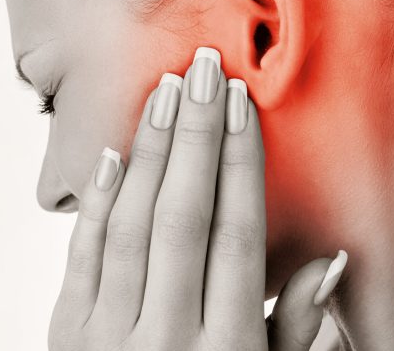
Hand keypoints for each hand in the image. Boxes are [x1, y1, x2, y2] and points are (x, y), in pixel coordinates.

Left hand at [48, 47, 346, 350]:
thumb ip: (295, 333)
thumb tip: (328, 263)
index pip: (236, 234)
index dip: (240, 163)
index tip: (242, 105)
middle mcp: (168, 338)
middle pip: (184, 214)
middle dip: (196, 134)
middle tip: (205, 69)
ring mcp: (108, 336)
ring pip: (132, 224)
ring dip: (148, 151)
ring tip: (165, 91)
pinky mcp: (65, 337)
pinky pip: (82, 256)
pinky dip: (97, 202)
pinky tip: (113, 155)